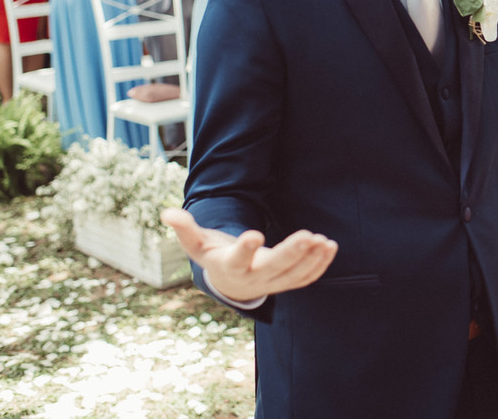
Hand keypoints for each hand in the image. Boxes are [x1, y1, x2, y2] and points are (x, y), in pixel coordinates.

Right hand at [162, 208, 338, 302]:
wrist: (231, 282)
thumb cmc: (215, 255)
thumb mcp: (198, 244)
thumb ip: (185, 229)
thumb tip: (167, 213)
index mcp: (230, 266)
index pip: (236, 260)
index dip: (245, 249)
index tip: (254, 234)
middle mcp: (252, 278)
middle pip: (273, 269)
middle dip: (291, 253)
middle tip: (308, 235)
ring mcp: (272, 283)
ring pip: (293, 276)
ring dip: (311, 260)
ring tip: (323, 241)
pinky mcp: (287, 283)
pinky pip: (305, 279)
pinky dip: (319, 266)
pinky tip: (329, 247)